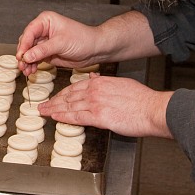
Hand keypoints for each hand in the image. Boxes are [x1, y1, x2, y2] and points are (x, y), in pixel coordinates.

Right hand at [16, 11, 103, 75]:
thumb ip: (43, 50)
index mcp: (45, 21)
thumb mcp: (61, 43)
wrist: (94, 49)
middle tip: (22, 65)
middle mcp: (43, 30)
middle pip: (27, 42)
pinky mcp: (47, 53)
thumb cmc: (82, 39)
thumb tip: (27, 56)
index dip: (24, 44)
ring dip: (27, 62)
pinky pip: (35, 59)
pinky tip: (31, 70)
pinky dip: (32, 65)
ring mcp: (44, 42)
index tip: (21, 56)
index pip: (29, 32)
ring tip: (26, 70)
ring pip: (29, 52)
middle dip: (23, 54)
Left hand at [37, 73, 173, 138]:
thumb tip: (95, 76)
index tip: (56, 98)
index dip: (63, 93)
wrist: (152, 108)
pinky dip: (63, 116)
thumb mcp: (121, 83)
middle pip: (69, 96)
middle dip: (54, 101)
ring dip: (54, 109)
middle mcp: (95, 90)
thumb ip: (106, 81)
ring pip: (69, 105)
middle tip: (43, 105)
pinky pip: (76, 116)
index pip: (76, 87)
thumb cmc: (141, 99)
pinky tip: (55, 117)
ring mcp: (95, 103)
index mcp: (100, 82)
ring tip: (44, 112)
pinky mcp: (99, 116)